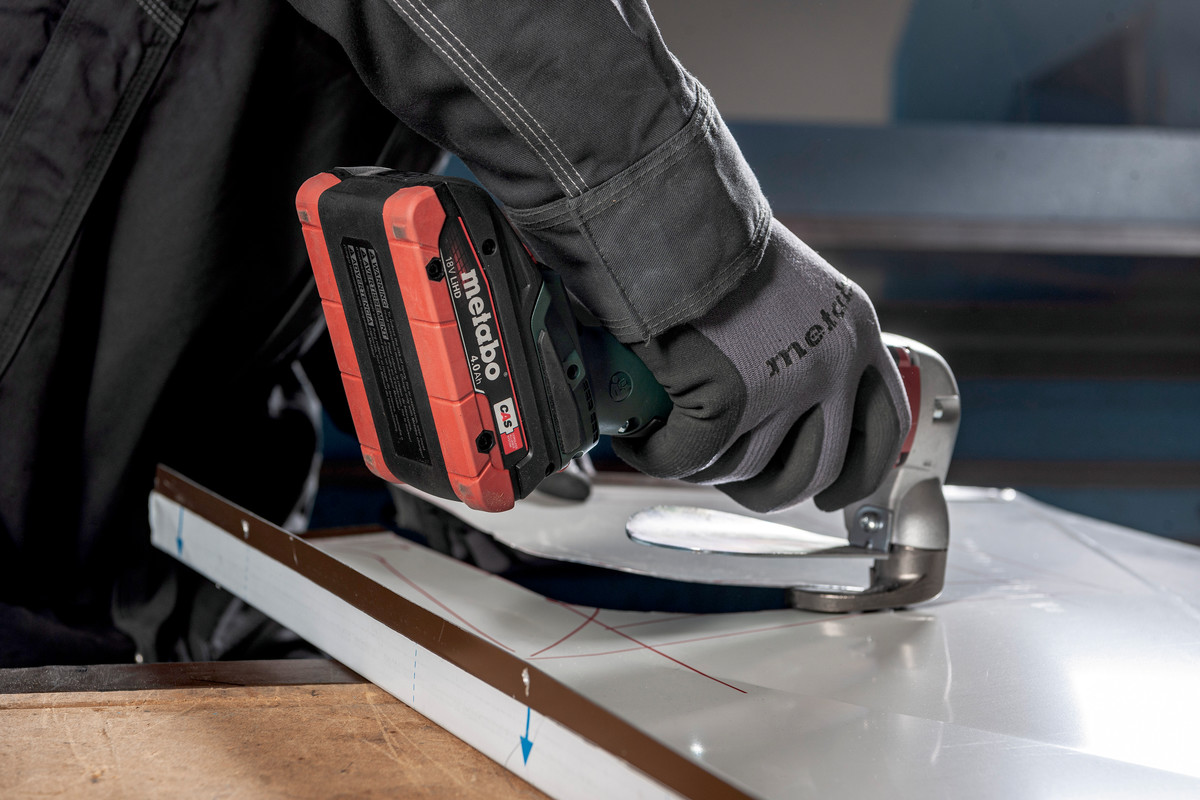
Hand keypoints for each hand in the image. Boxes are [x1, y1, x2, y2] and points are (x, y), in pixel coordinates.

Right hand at [612, 220, 909, 512]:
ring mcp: (783, 387)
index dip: (863, 470)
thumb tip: (775, 403)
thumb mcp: (789, 288)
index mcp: (854, 331)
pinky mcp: (726, 402)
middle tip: (740, 486)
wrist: (669, 219)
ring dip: (705, 468)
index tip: (837, 492)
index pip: (886, 423)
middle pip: (819, 468)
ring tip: (672, 441)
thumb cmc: (711, 240)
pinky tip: (640, 441)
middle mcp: (831, 363)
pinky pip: (689, 460)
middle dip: (775, 489)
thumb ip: (798, 341)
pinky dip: (657, 456)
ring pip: (747, 470)